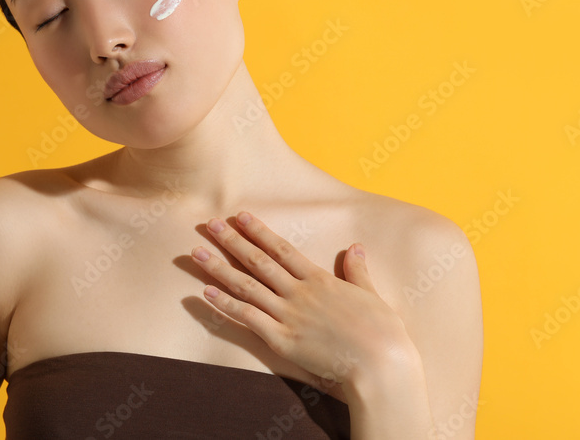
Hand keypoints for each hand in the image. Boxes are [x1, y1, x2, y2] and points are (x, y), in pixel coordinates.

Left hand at [190, 210, 417, 403]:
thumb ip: (357, 271)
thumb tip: (356, 247)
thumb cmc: (383, 332)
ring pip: (247, 287)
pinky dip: (225, 305)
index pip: (281, 249)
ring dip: (218, 269)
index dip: (258, 231)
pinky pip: (248, 319)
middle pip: (258, 262)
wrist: (381, 364)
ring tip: (196, 253)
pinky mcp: (282, 341)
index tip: (239, 216)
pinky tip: (205, 293)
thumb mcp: (371, 294)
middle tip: (209, 224)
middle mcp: (299, 293)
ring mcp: (288, 316)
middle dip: (231, 242)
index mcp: (319, 280)